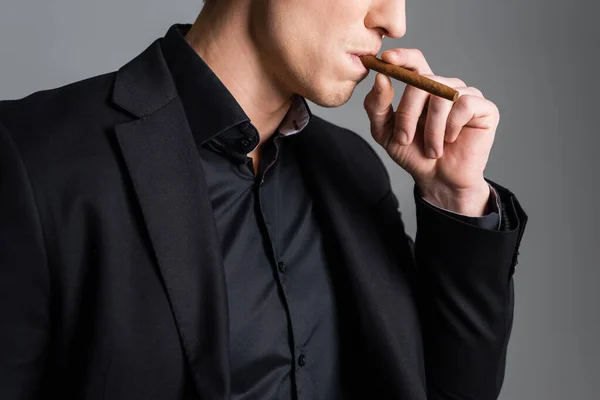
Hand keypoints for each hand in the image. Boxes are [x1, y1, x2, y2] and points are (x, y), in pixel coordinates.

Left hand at [363, 48, 499, 215]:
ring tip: (431, 149)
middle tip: (404, 139)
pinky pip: (464, 105)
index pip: (414, 61)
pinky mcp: (485, 108)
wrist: (438, 180)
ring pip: (441, 97)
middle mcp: (445, 86)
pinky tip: (451, 140)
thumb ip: (377, 106)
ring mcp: (467, 95)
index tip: (385, 59)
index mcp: (423, 88)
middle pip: (421, 82)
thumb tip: (381, 78)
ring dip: (430, 129)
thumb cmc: (414, 154)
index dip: (402, 57)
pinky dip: (452, 127)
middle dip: (407, 114)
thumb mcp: (385, 132)